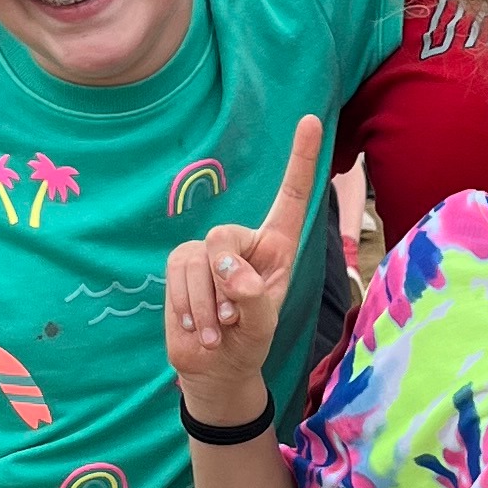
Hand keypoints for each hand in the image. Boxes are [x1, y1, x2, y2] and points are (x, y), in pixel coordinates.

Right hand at [163, 117, 322, 422]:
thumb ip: (252, 296)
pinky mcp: (181, 264)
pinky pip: (178, 274)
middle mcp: (242, 242)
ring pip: (197, 261)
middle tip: (232, 319)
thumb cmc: (248, 342)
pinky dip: (188, 306)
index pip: (291, 196)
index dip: (300, 159)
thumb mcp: (262, 326)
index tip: (310, 120)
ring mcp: (208, 252)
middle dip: (224, 282)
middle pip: (224, 237)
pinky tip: (198, 327)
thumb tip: (226, 270)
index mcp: (276, 247)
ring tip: (218, 330)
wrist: (215, 367)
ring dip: (207, 306)